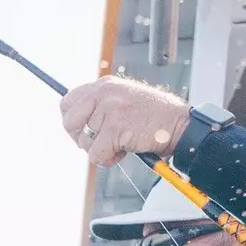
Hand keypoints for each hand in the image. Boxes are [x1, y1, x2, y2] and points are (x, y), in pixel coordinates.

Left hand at [60, 78, 190, 169]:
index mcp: (103, 85)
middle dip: (82, 138)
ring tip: (121, 143)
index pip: (67, 102)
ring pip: (84, 142)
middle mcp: (103, 94)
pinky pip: (96, 155)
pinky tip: (124, 151)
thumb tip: (78, 125)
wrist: (178, 124)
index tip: (85, 131)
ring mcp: (109, 110)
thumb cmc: (154, 117)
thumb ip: (100, 106)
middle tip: (101, 142)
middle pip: (69, 123)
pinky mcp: (115, 129)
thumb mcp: (123, 100)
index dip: (73, 122)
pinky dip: (108, 160)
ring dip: (101, 150)